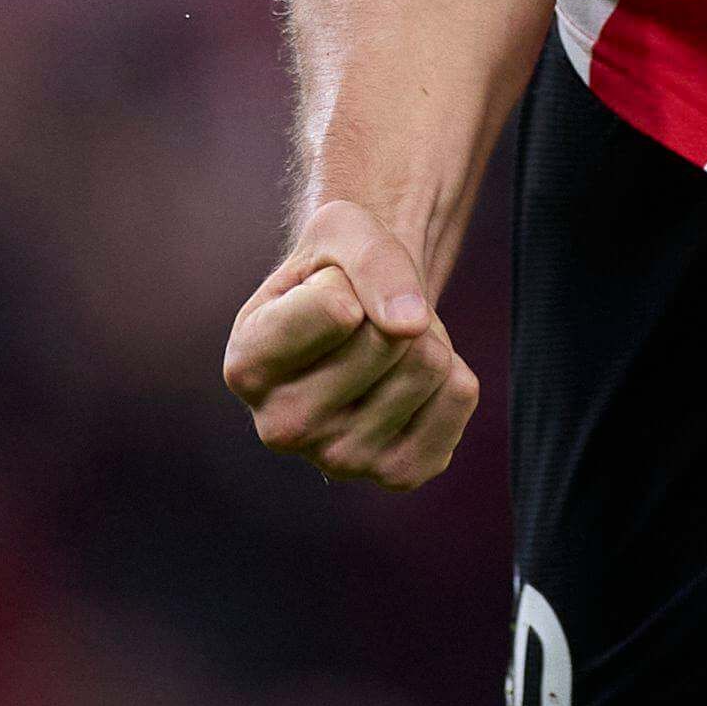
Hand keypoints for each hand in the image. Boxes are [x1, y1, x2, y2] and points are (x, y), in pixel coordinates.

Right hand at [222, 200, 479, 488]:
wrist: (361, 316)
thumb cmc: (337, 270)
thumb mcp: (340, 230)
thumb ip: (370, 259)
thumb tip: (409, 325)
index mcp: (247, 367)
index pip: (338, 308)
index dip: (350, 276)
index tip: (330, 285)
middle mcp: (281, 429)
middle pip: (389, 341)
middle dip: (391, 309)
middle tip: (365, 319)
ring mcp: (339, 461)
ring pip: (428, 366)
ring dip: (422, 338)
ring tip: (384, 348)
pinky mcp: (397, 475)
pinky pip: (460, 397)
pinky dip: (451, 370)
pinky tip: (407, 381)